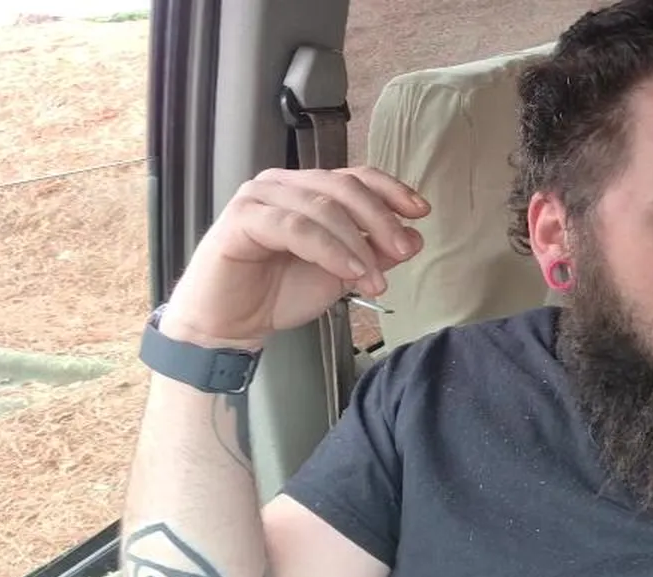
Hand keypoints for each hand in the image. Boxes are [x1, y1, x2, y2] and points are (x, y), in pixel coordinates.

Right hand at [159, 166, 429, 348]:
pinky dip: (329, 249)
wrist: (229, 324)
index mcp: (306, 189)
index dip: (391, 190)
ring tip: (376, 279)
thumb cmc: (279, 293)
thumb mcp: (340, 273)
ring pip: (322, 207)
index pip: (355, 177)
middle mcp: (282, 184)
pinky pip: (295, 227)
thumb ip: (374, 252)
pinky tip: (350, 272)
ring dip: (357, 243)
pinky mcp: (242, 218)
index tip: (422, 212)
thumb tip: (414, 236)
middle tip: (404, 251)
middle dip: (380, 219)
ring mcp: (259, 196)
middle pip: (343, 187)